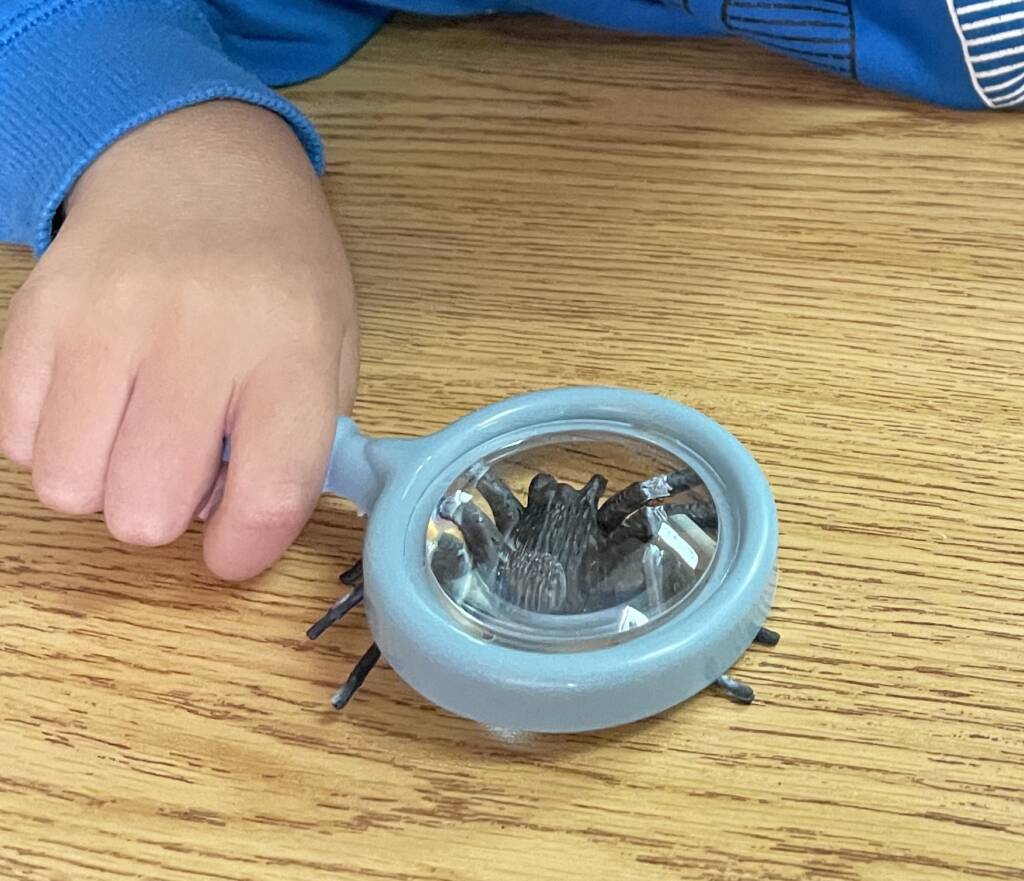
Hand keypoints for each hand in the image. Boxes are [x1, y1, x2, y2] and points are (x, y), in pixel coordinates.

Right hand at [0, 101, 356, 579]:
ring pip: (68, 486)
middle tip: (182, 467)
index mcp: (289, 350)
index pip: (268, 492)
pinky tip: (95, 398)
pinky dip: (53, 440)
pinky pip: (16, 437)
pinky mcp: (34, 310)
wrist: (194, 167)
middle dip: (164, 514)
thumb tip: (245, 526)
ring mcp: (104, 317)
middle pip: (145, 509)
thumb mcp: (330, 349)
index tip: (233, 551)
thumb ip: (303, 443)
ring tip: (136, 432)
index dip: (245, 550)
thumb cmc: (275, 275)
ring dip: (103, 483)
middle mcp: (195, 333)